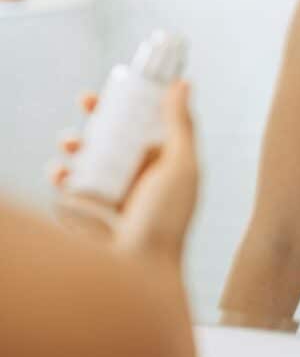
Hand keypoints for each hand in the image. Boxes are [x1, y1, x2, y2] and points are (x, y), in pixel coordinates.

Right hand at [50, 80, 199, 262]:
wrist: (140, 273)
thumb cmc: (167, 221)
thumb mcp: (181, 166)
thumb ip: (180, 125)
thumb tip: (183, 83)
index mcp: (162, 163)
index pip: (145, 124)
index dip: (130, 103)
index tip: (121, 84)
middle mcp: (137, 176)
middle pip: (114, 135)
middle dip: (97, 116)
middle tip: (86, 102)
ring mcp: (110, 195)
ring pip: (88, 157)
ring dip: (75, 143)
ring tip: (70, 142)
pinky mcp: (86, 213)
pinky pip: (68, 187)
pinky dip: (60, 175)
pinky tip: (59, 172)